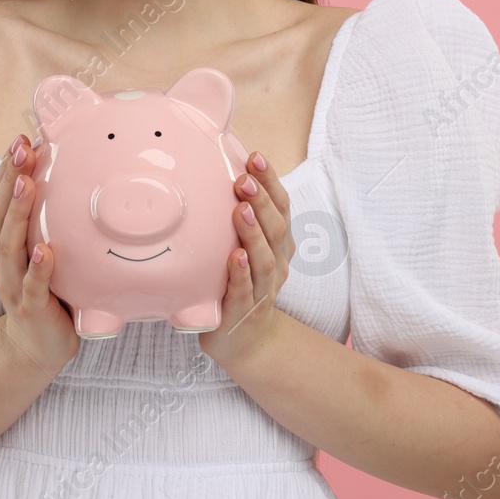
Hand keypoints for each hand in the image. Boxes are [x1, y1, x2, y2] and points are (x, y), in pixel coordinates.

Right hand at [0, 132, 80, 377]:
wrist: (34, 345)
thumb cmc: (43, 288)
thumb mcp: (41, 247)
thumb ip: (49, 218)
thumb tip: (78, 173)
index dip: (5, 168)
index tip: (20, 139)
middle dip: (9, 178)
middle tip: (20, 149)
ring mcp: (11, 283)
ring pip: (9, 244)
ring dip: (17, 213)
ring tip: (27, 185)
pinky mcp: (29, 306)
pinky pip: (32, 285)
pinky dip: (37, 267)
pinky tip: (44, 250)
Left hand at [198, 150, 293, 366]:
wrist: (244, 341)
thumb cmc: (240, 284)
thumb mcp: (245, 248)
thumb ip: (239, 217)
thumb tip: (217, 172)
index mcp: (279, 246)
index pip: (282, 209)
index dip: (271, 183)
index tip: (256, 158)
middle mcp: (277, 265)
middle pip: (277, 229)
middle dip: (263, 201)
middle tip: (244, 178)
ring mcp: (262, 290)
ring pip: (264, 259)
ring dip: (254, 233)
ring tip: (242, 209)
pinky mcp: (242, 312)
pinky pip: (244, 291)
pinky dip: (241, 273)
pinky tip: (235, 257)